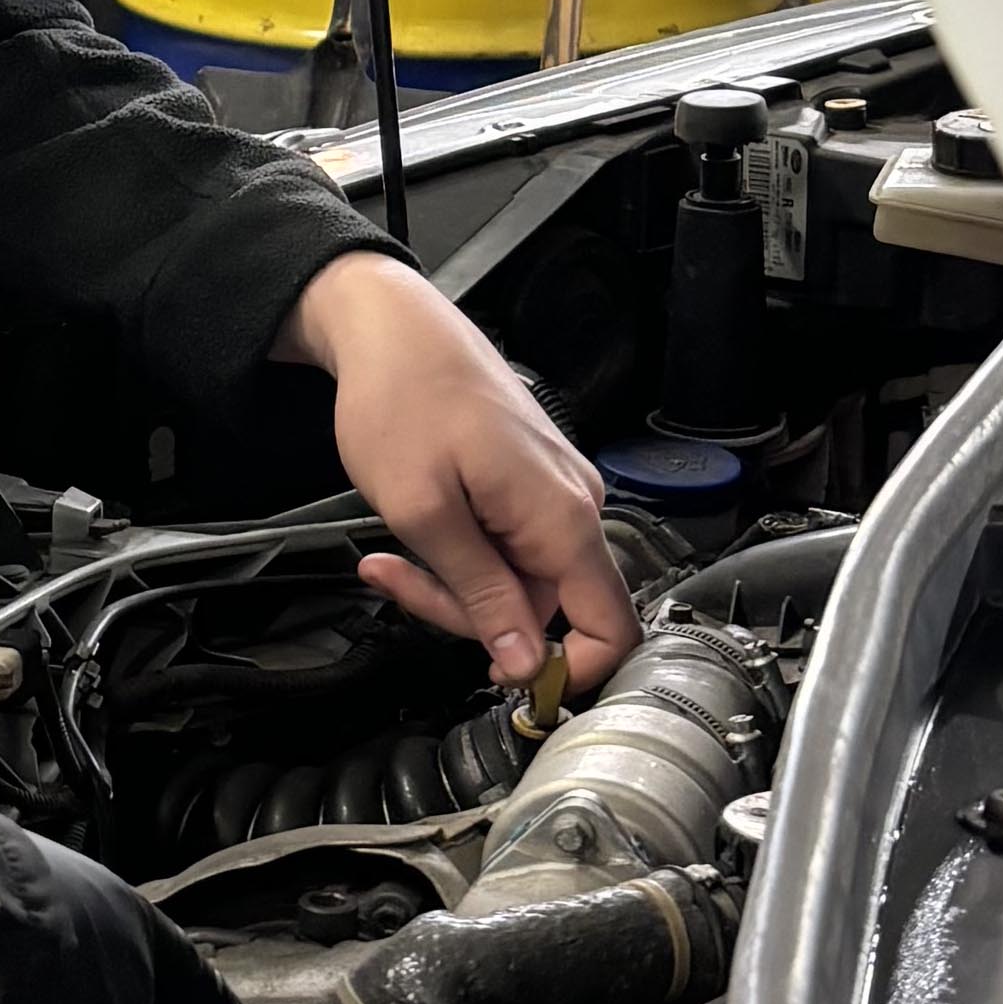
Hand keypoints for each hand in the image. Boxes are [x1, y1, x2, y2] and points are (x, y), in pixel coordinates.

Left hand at [275, 250, 633, 689]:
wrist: (391, 325)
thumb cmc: (403, 397)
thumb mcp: (425, 513)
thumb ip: (480, 594)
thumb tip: (526, 664)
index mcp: (563, 518)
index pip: (611, 628)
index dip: (567, 670)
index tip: (507, 679)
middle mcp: (574, 505)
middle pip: (546, 608)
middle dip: (468, 611)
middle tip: (400, 579)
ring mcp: (552, 491)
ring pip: (516, 579)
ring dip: (452, 580)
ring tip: (393, 548)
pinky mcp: (527, 480)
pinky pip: (504, 543)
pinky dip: (457, 549)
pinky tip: (413, 526)